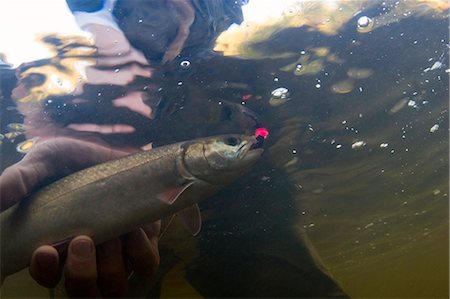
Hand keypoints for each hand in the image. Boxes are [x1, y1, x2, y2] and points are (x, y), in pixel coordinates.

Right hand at [0, 137, 159, 296]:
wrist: (113, 147)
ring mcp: (117, 252)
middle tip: (83, 239)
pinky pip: (147, 264)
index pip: (47, 276)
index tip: (44, 251)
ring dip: (112, 265)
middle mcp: (87, 256)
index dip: (45, 272)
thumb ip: (20, 179)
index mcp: (57, 244)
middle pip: (83, 291)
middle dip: (81, 274)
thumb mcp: (44, 162)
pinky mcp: (143, 242)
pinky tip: (133, 229)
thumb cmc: (72, 159)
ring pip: (114, 286)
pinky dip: (141, 252)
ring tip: (112, 234)